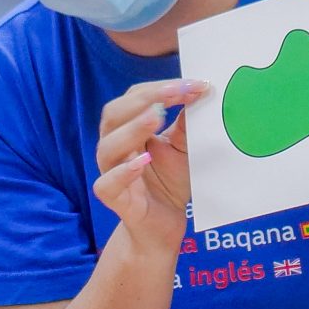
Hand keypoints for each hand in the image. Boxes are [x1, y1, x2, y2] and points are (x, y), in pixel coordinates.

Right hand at [93, 78, 202, 263]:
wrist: (165, 224)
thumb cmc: (170, 181)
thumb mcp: (184, 148)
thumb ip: (187, 124)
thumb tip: (201, 92)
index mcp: (128, 128)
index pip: (135, 98)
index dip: (160, 88)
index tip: (194, 84)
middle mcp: (115, 146)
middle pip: (114, 114)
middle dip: (144, 100)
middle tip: (175, 93)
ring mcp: (111, 172)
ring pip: (108, 146)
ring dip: (132, 128)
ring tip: (157, 116)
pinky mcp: (114, 199)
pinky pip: (107, 184)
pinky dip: (123, 172)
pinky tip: (142, 160)